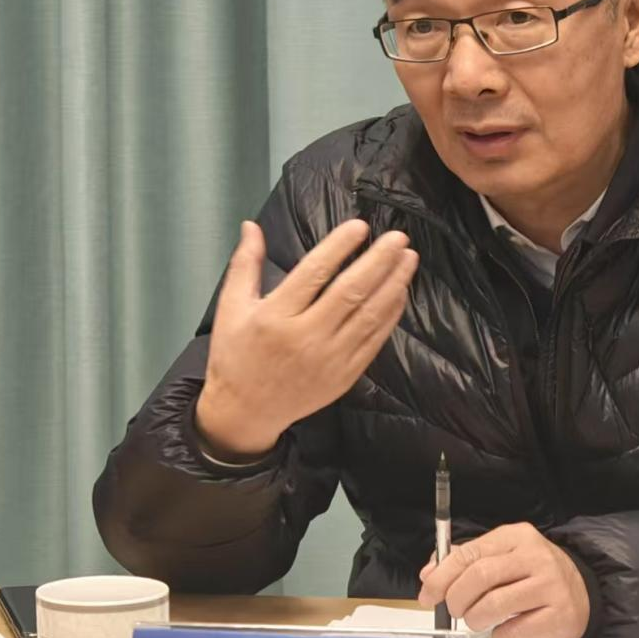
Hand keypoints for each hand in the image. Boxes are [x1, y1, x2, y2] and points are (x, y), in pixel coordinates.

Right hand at [195, 218, 418, 457]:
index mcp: (275, 316)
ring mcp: (330, 358)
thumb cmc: (236, 356)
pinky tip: (399, 292)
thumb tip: (251, 226)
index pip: (314, 273)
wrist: (246, 411)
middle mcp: (306, 336)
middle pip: (350, 291)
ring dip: (393, 284)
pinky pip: (375, 339)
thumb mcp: (231, 308)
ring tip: (408, 258)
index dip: (340, 246)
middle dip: (379, 261)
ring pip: (369, 315)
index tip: (360, 226)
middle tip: (399, 238)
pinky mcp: (346, 375)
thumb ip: (245, 264)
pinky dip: (390, 314)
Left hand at [417, 523, 589, 637]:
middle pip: (481, 576)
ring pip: (495, 604)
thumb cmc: (534, 575)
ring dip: (475, 618)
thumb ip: (467, 561)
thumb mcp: (504, 557)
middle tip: (454, 610)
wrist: (582, 592)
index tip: (428, 594)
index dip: (442, 576)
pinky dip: (500, 635)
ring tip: (476, 620)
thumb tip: (430, 574)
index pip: (470, 553)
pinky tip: (502, 630)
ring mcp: (550, 586)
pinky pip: (515, 630)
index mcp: (517, 537)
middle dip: (457, 598)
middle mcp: (535, 557)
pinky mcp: (559, 615)